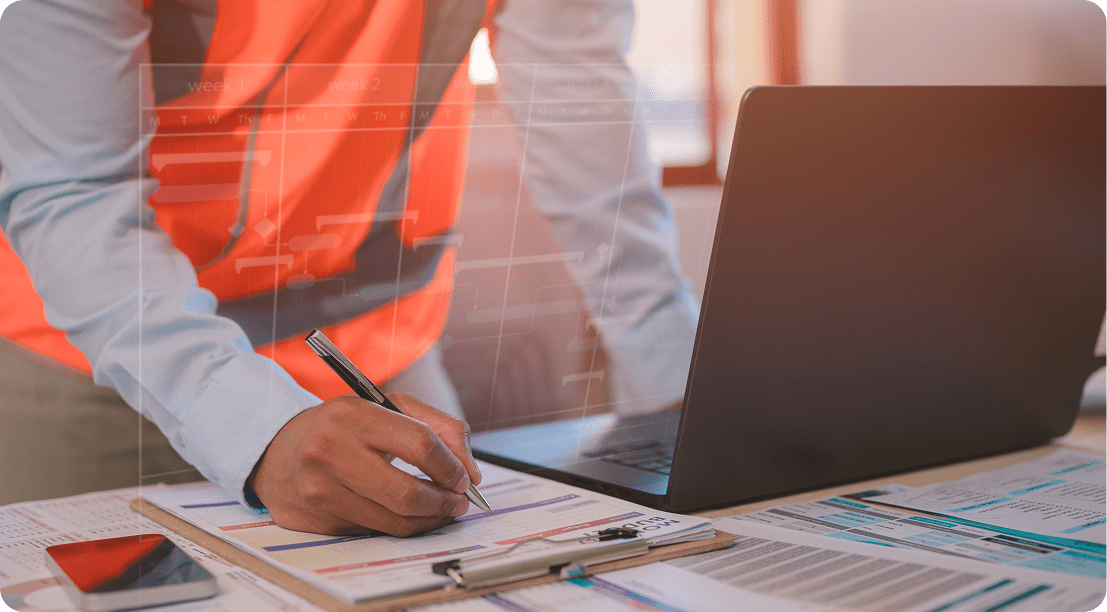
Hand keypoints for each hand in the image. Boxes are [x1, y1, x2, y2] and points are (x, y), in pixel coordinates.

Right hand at [247, 393, 482, 536]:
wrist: (279, 450)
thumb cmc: (344, 427)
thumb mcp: (388, 406)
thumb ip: (438, 426)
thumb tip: (470, 470)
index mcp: (353, 416)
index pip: (419, 444)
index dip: (451, 465)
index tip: (464, 476)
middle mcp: (331, 453)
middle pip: (408, 493)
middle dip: (444, 501)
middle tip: (459, 500)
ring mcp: (322, 490)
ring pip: (395, 520)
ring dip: (430, 518)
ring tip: (442, 508)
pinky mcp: (320, 520)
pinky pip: (376, 530)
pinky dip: (402, 524)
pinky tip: (409, 513)